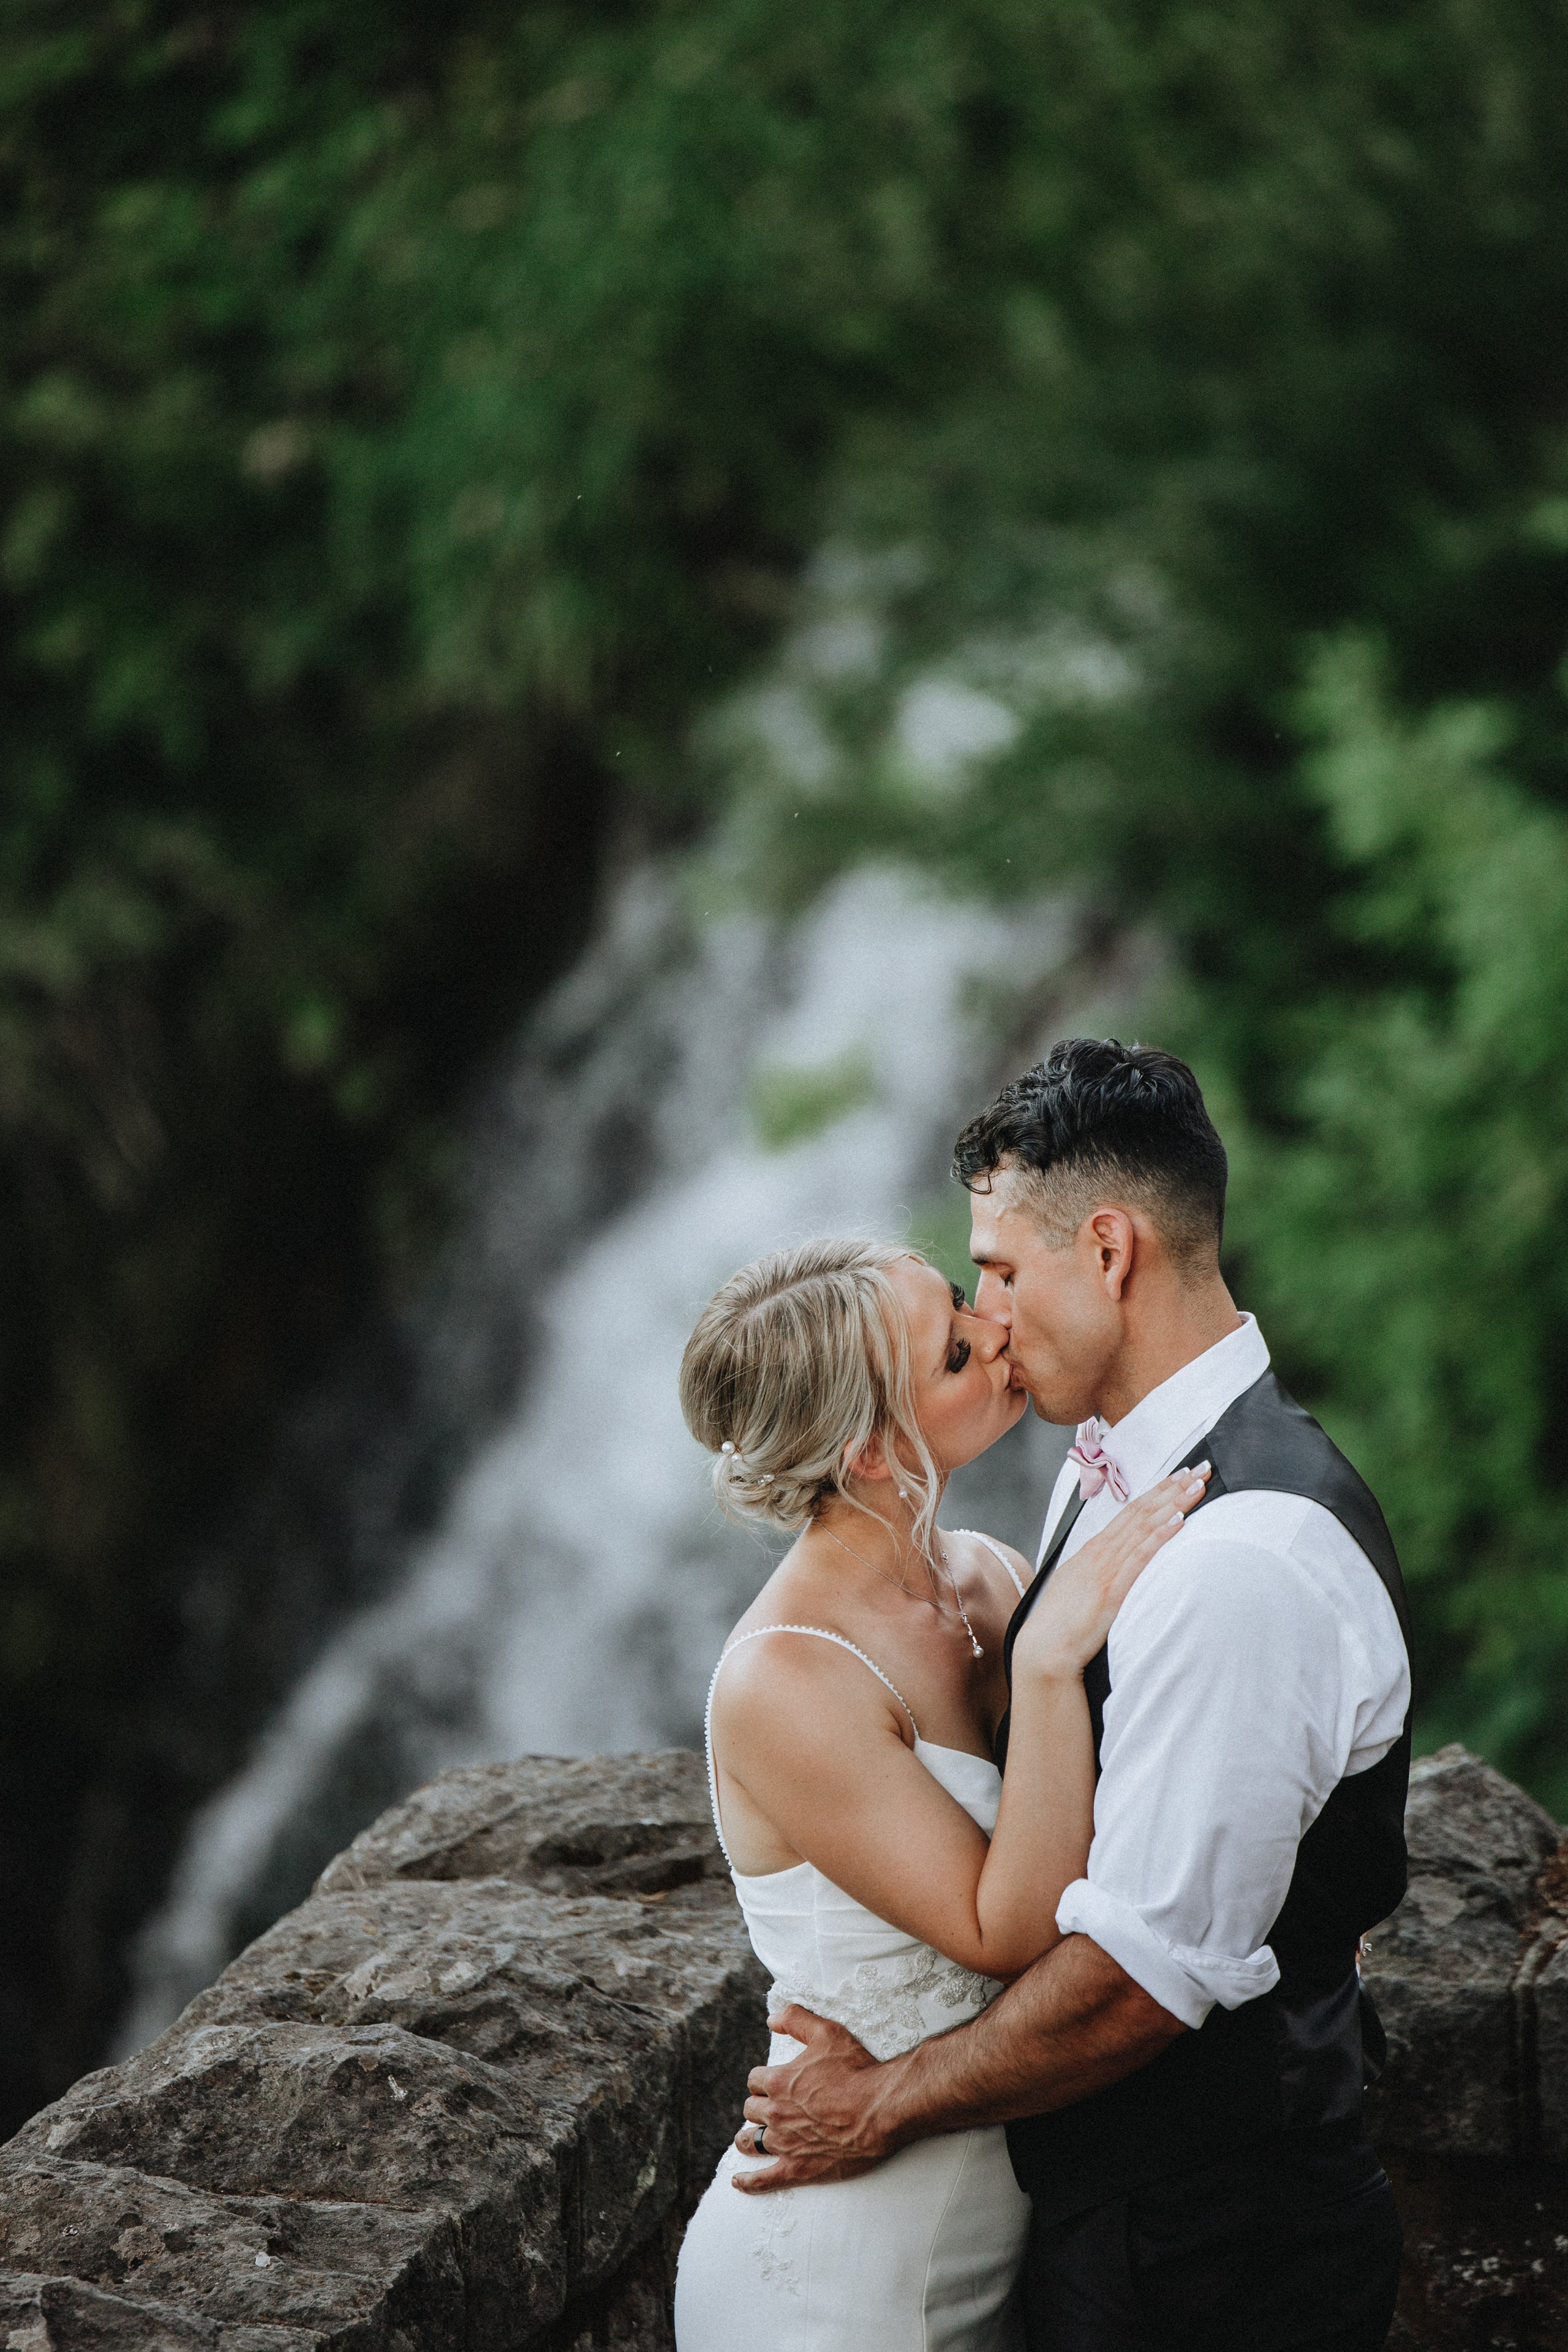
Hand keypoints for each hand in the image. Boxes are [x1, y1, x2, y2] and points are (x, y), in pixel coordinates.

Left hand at [731, 2004, 892, 2192]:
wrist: (881, 2110)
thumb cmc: (857, 2070)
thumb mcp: (827, 2032)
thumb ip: (796, 2019)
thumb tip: (771, 2018)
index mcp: (779, 2081)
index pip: (755, 2080)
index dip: (763, 2080)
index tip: (771, 2082)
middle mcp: (776, 2113)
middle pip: (752, 2110)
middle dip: (758, 2106)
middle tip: (768, 2108)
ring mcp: (785, 2143)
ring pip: (751, 2141)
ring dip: (748, 2138)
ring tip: (747, 2139)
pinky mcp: (798, 2169)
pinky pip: (764, 2180)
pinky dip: (748, 2182)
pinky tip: (738, 2181)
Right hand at [1017, 1465, 1210, 1677]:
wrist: (1043, 1649)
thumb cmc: (1059, 1624)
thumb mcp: (1076, 1586)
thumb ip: (1096, 1572)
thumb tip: (1111, 1567)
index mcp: (1093, 1550)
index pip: (1131, 1511)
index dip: (1157, 1491)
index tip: (1180, 1475)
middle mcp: (1100, 1551)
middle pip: (1142, 1511)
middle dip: (1173, 1487)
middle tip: (1200, 1467)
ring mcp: (1106, 1568)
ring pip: (1145, 1526)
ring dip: (1174, 1503)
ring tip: (1197, 1485)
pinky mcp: (1113, 1589)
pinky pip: (1141, 1557)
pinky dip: (1161, 1535)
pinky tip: (1180, 1520)